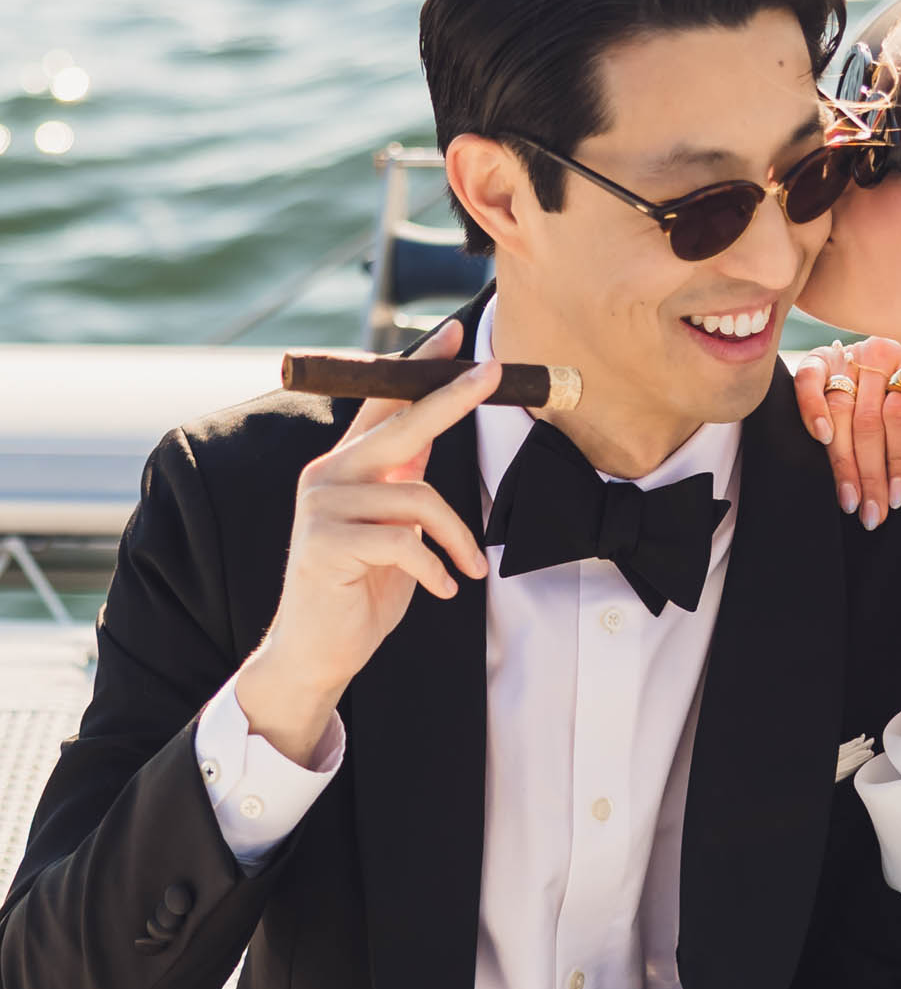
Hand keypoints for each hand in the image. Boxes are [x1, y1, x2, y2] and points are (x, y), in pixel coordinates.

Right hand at [236, 322, 497, 764]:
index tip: (454, 337)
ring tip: (469, 570)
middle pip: (401, 424)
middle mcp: (327, 476)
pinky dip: (435, 568)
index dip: (417, 369)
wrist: (318, 651)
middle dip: (452, 396)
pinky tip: (443, 589)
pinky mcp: (325, 543)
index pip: (383, 405)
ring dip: (457, 539)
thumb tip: (431, 438)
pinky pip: (405, 542)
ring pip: (417, 497)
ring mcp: (322, 507)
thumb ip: (401, 485)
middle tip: (495, 373)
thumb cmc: (360, 591)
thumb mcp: (391, 531)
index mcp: (344, 468)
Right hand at [795, 336, 900, 530]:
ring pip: (839, 412)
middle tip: (873, 512)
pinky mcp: (817, 361)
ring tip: (849, 499)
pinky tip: (822, 439)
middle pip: (869, 421)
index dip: (900, 459)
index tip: (898, 497)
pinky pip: (808, 381)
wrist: (874, 367)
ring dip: (842, 461)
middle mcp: (875, 358)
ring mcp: (843, 359)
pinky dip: (812, 409)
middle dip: (871, 474)